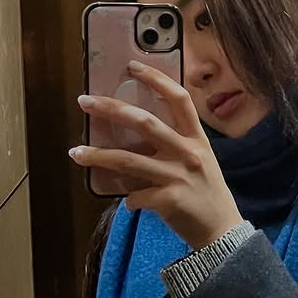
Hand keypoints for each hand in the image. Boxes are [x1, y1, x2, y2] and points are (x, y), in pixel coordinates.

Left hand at [70, 62, 242, 249]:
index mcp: (197, 139)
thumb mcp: (200, 161)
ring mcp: (178, 177)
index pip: (178, 99)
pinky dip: (127, 199)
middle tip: (85, 101)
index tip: (133, 66)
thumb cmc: (206, 193)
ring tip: (75, 153)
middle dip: (111, 109)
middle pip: (145, 123)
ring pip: (128, 160)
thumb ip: (175, 145)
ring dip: (97, 156)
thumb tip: (136, 132)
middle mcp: (188, 153)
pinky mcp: (168, 200)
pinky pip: (134, 196)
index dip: (156, 79)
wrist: (221, 232)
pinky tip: (128, 202)